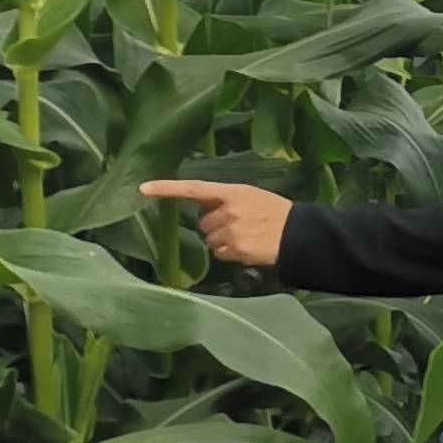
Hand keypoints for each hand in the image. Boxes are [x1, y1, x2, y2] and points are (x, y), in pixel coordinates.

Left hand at [142, 179, 292, 270]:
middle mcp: (228, 211)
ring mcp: (230, 232)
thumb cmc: (278, 212)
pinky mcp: (234, 250)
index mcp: (233, 192)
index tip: (143, 189)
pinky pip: (219, 253)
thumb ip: (228, 201)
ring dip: (222, 241)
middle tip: (238, 226)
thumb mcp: (253, 196)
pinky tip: (247, 248)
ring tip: (246, 238)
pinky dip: (230, 253)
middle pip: (203, 222)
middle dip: (215, 226)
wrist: (299, 234)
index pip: (195, 188)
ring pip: (210, 240)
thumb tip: (205, 213)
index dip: (168, 188)